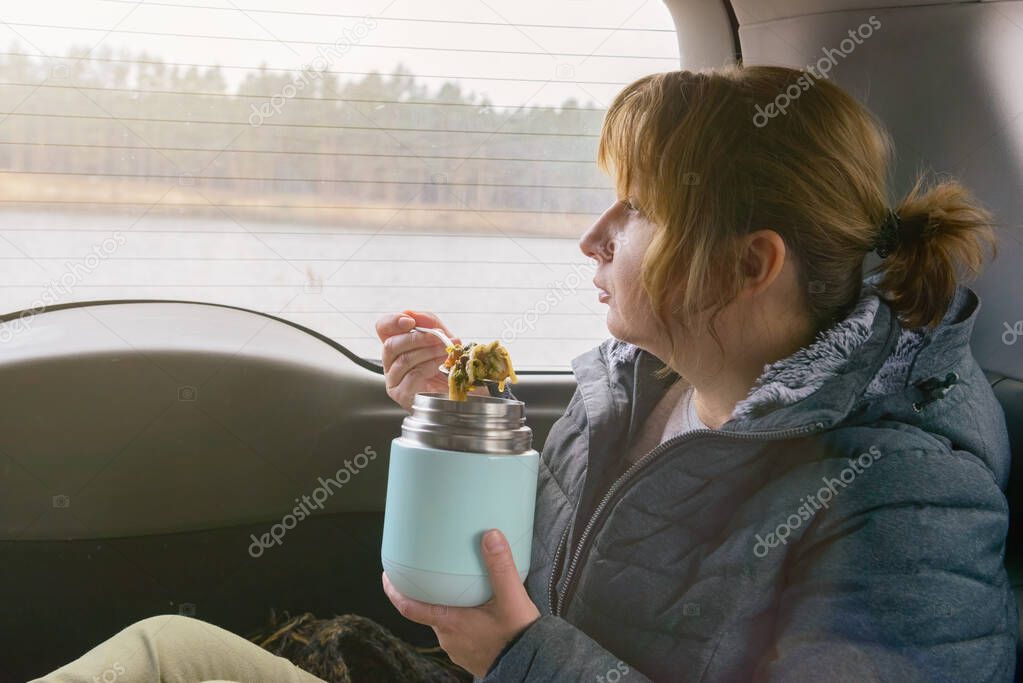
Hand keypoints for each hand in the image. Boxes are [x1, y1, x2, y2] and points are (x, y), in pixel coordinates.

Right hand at [375, 310, 484, 410]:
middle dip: (417, 338)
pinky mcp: (402, 394)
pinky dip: (430, 366)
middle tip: (439, 337)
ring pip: (403, 360)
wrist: (462, 394)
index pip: (382, 328)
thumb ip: (430, 324)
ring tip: (446, 351)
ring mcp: (394, 380)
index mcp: (397, 346)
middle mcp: (390, 363)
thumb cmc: (449, 367)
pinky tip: (442, 365)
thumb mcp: (443, 339)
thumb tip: (411, 313)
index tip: (411, 321)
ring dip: (428, 351)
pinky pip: (412, 375)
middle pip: (391, 345)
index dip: (392, 321)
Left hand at [382, 529, 540, 677]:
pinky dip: (463, 618)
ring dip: (449, 606)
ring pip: (446, 621)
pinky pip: (460, 632)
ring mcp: (459, 648)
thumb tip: (490, 536)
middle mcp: (449, 637)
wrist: (533, 666)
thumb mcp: (511, 599)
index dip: (395, 591)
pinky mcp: (471, 653)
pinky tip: (479, 611)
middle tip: (435, 573)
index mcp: (450, 622)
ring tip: (462, 588)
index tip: (387, 576)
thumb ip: (501, 567)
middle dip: (430, 593)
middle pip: (429, 610)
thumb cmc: (518, 638)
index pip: (409, 607)